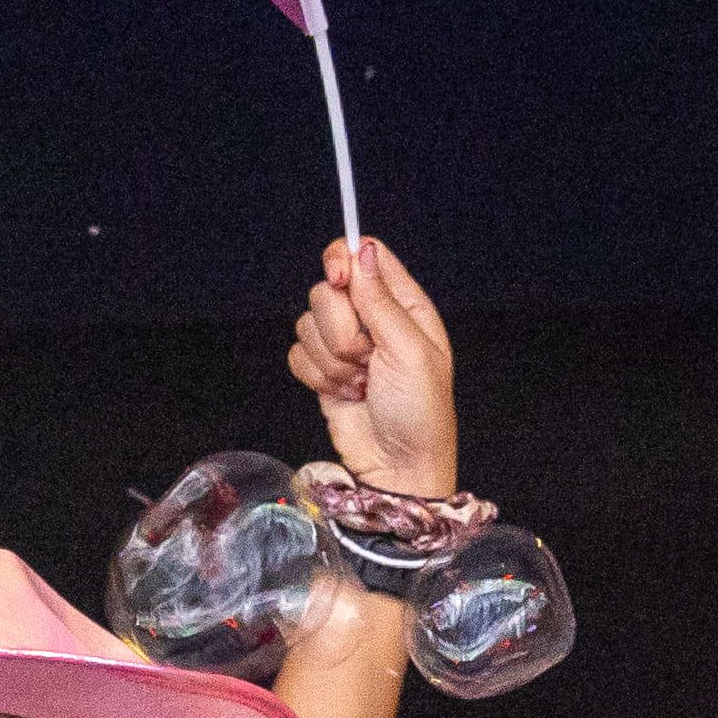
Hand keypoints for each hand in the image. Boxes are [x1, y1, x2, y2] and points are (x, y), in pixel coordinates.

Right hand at [288, 236, 456, 497]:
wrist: (398, 466)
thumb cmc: (420, 413)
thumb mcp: (410, 349)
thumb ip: (381, 299)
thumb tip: (362, 250)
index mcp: (403, 304)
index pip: (363, 254)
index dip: (342, 260)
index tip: (337, 279)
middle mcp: (372, 319)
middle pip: (326, 290)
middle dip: (340, 329)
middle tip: (366, 358)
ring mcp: (345, 346)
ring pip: (307, 324)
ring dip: (332, 360)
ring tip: (361, 383)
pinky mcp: (324, 371)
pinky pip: (297, 354)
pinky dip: (317, 378)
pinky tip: (345, 394)